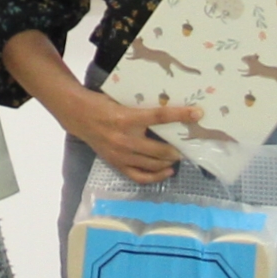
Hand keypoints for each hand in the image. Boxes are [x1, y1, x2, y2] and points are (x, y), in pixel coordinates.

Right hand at [74, 90, 199, 183]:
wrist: (79, 116)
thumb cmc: (103, 104)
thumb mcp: (122, 101)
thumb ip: (142, 108)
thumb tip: (169, 108)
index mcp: (127, 118)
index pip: (159, 116)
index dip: (180, 115)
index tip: (197, 113)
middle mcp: (124, 139)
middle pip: (159, 149)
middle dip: (176, 149)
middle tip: (187, 146)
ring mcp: (120, 155)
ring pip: (152, 164)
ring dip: (168, 162)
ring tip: (177, 158)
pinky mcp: (116, 164)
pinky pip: (139, 176)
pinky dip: (155, 176)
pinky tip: (166, 172)